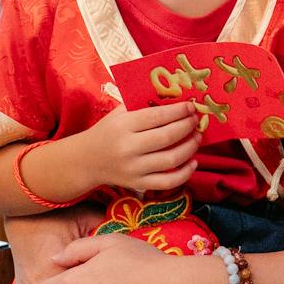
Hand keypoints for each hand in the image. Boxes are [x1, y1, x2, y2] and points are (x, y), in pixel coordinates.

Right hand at [75, 101, 201, 192]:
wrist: (86, 160)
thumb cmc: (107, 132)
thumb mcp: (118, 113)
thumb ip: (142, 105)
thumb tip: (175, 99)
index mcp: (123, 126)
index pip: (157, 116)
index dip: (179, 111)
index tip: (191, 107)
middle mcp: (128, 148)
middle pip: (167, 137)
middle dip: (187, 127)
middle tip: (196, 121)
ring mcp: (134, 169)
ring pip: (172, 160)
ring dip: (190, 147)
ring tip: (197, 138)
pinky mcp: (138, 184)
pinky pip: (168, 182)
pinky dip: (185, 173)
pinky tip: (192, 162)